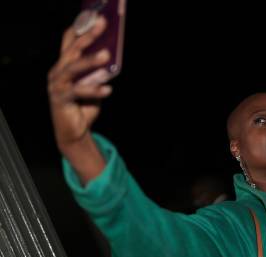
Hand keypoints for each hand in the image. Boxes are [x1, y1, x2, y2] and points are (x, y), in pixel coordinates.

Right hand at [48, 16, 111, 150]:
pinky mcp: (60, 99)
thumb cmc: (84, 105)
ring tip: (106, 55)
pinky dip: (93, 89)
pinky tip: (108, 89)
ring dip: (90, 61)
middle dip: (88, 37)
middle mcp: (57, 72)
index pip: (70, 41)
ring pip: (73, 68)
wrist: (74, 132)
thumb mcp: (94, 85)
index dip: (81, 29)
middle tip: (101, 26)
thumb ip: (98, 72)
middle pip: (72, 50)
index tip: (95, 18)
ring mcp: (57, 85)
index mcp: (64, 65)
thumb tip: (111, 59)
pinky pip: (78, 91)